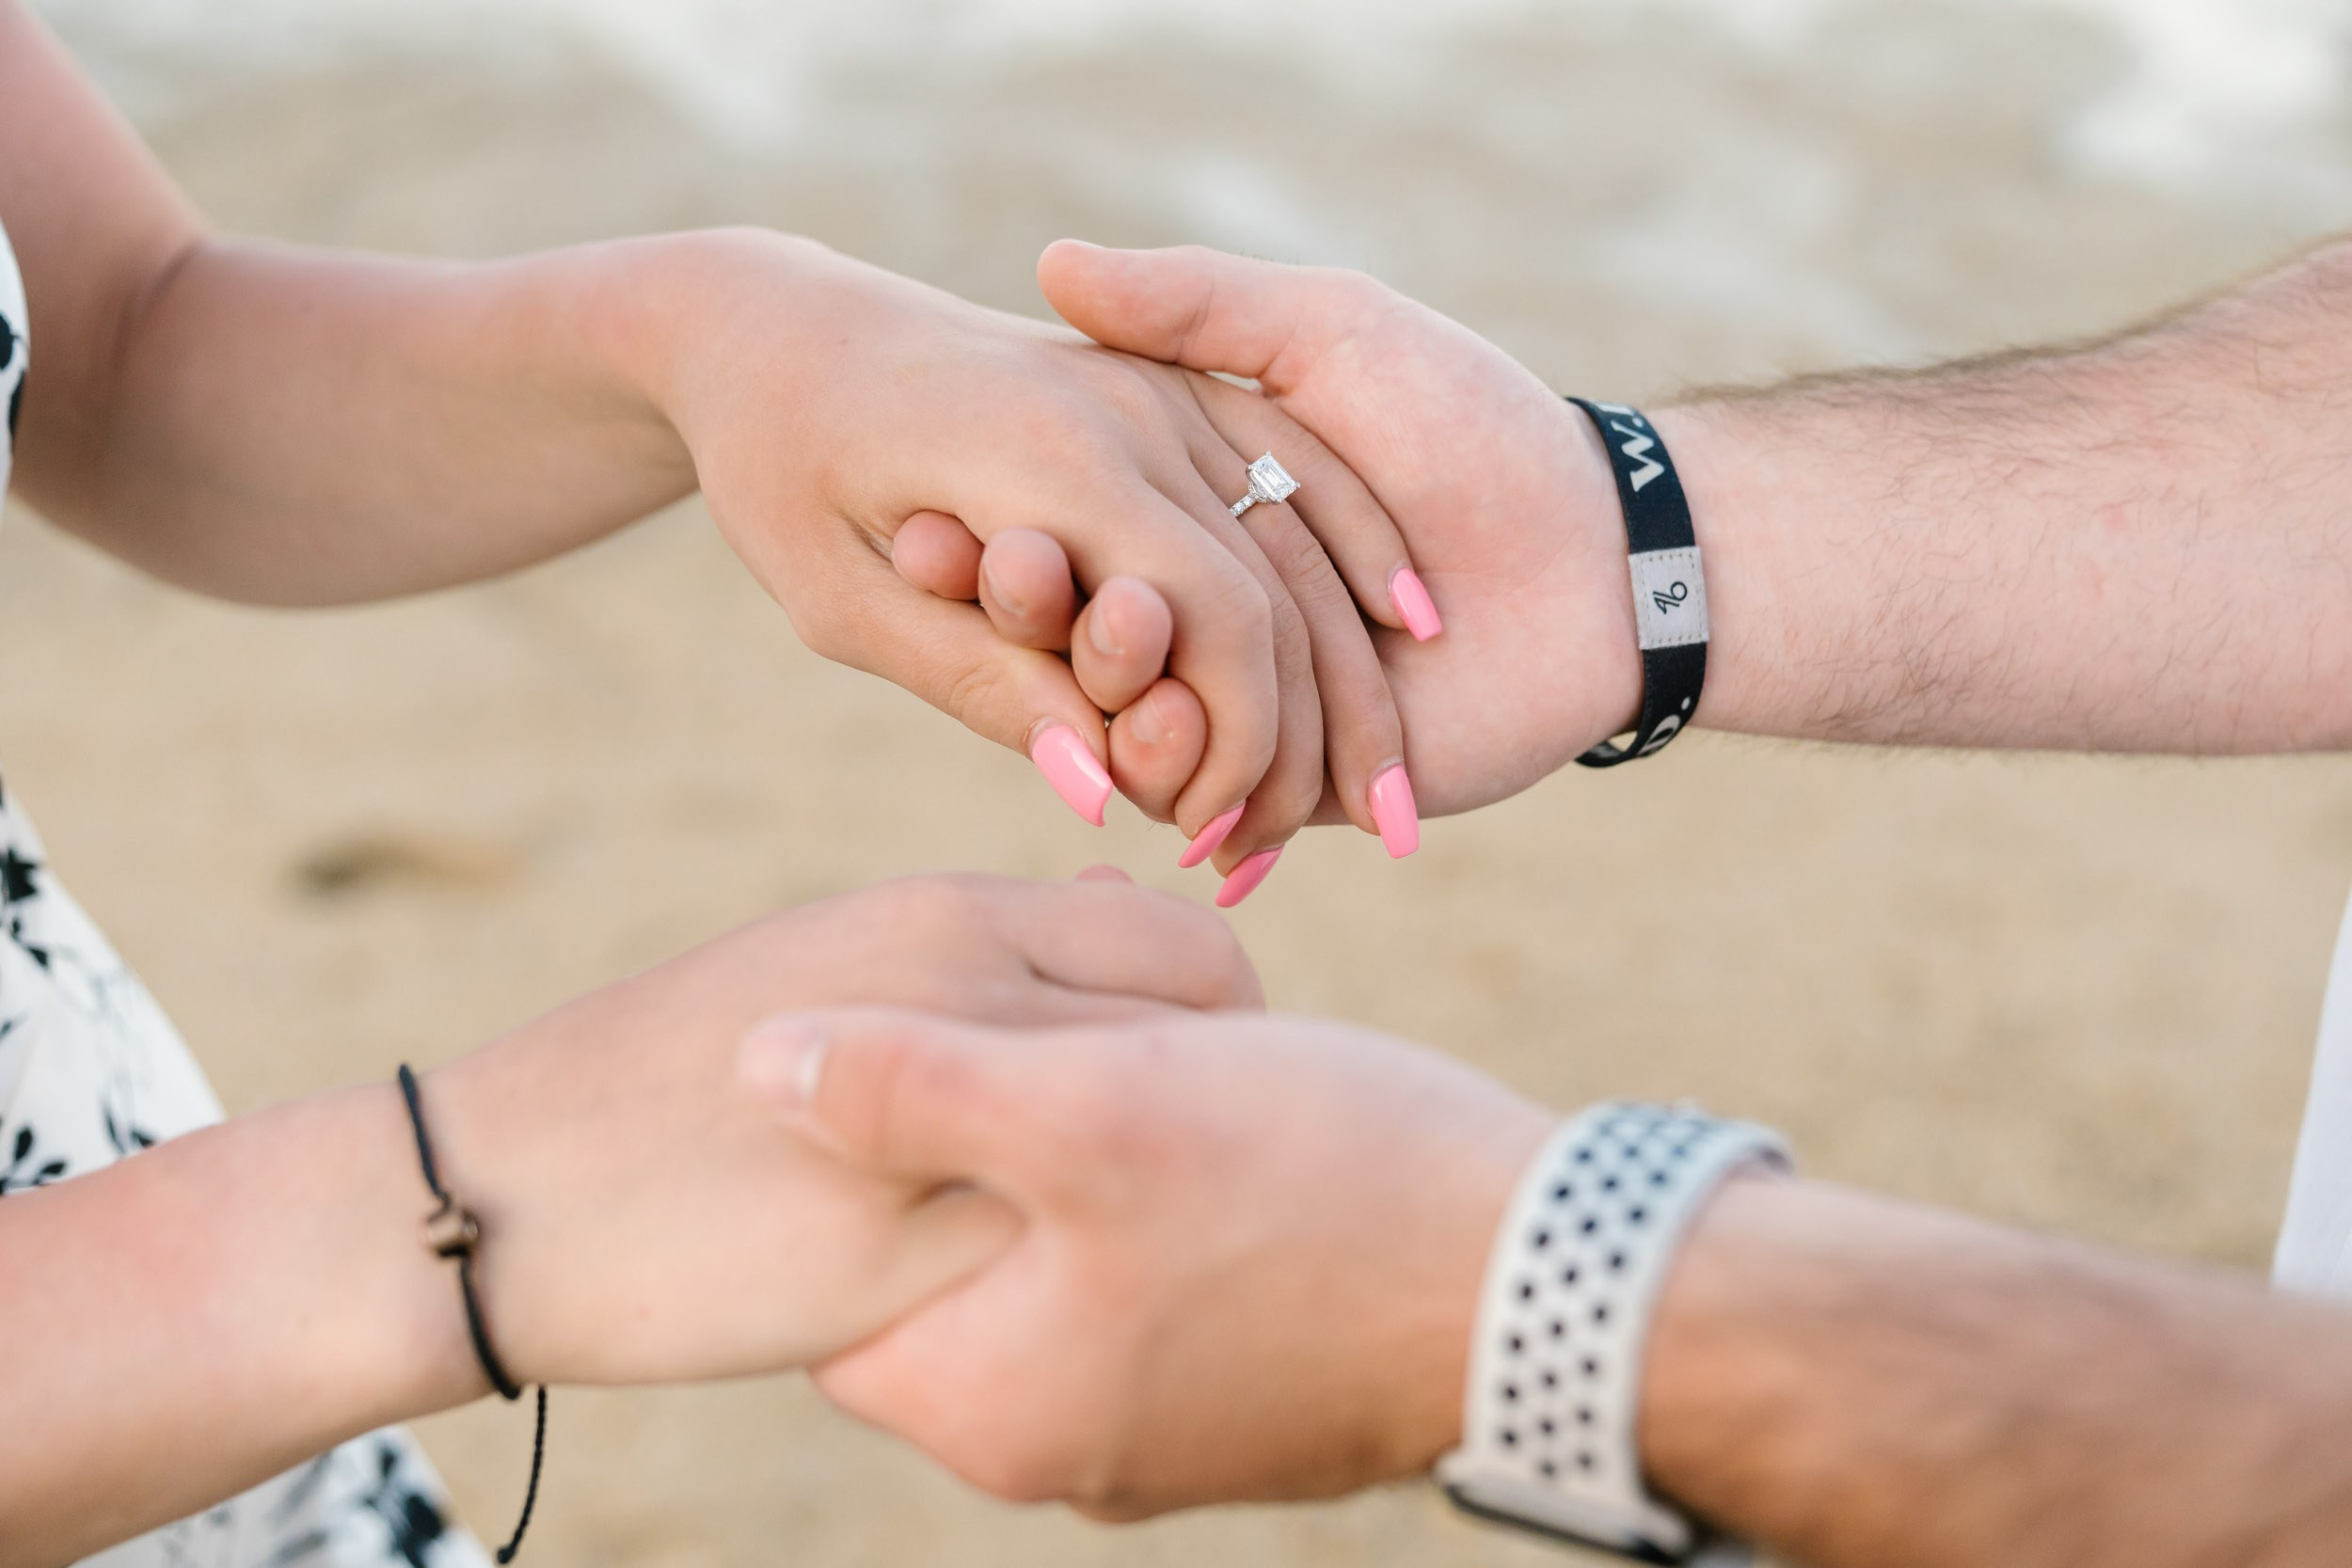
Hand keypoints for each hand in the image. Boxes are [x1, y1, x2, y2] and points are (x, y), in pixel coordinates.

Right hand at [419, 873, 1260, 1387]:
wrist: (506, 1191)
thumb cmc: (672, 1073)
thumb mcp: (838, 963)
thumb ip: (990, 948)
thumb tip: (1120, 911)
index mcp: (951, 917)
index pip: (1186, 943)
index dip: (1222, 1013)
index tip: (1205, 1071)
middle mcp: (973, 1001)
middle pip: (1205, 1040)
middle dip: (1228, 1097)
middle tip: (1192, 1160)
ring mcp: (952, 1131)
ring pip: (1149, 1150)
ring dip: (1167, 1185)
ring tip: (1132, 1228)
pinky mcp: (916, 1267)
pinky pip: (1065, 1267)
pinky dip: (1086, 1277)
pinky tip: (1051, 1299)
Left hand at [645, 230, 1417, 863]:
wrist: (775, 325)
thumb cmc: (782, 473)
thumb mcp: (845, 600)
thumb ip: (980, 685)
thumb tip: (1098, 791)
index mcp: (1057, 456)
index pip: (1219, 619)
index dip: (1240, 744)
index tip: (1214, 837)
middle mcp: (1135, 403)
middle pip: (1279, 588)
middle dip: (1307, 731)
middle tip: (1300, 842)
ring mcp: (1165, 378)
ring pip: (1303, 535)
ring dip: (1348, 664)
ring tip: (1377, 789)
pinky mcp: (1174, 375)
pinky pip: (1296, 469)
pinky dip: (1356, 553)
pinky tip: (1408, 627)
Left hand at [744, 1006, 1552, 1516]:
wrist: (1557, 1284)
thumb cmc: (1318, 1184)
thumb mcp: (1092, 1104)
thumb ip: (906, 1087)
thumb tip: (752, 1065)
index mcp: (991, 1402)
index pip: (843, 1276)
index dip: (865, 1143)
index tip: (926, 1044)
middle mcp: (1059, 1452)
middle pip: (954, 1265)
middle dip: (988, 1136)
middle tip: (1049, 1027)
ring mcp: (1159, 1440)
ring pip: (1060, 1267)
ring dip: (1083, 1161)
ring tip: (1145, 1057)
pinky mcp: (1243, 1405)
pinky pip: (1149, 1292)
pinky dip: (1161, 1206)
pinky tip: (1221, 1119)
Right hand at [1028, 241, 1644, 816]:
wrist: (1603, 556)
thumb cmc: (1474, 425)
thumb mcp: (1330, 333)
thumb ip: (1199, 305)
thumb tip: (1051, 263)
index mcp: (1204, 509)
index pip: (1073, 538)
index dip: (1002, 542)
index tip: (918, 524)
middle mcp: (1217, 610)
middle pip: (1088, 639)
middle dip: (1027, 629)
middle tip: (971, 599)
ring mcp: (1260, 702)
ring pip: (1140, 728)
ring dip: (1095, 713)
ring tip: (1063, 694)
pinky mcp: (1307, 784)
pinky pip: (1224, 802)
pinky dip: (1182, 788)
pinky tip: (1135, 776)